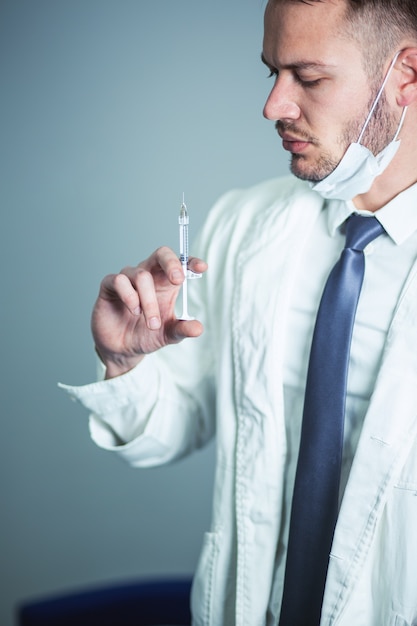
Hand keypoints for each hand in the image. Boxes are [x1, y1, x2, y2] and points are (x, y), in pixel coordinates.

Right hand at [91, 246, 207, 377]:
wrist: (122, 350)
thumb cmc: (146, 335)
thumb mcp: (169, 335)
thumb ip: (182, 329)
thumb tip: (198, 328)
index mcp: (166, 283)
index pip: (180, 264)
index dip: (191, 262)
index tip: (201, 268)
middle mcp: (149, 276)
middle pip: (161, 254)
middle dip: (171, 263)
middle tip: (178, 280)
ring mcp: (129, 279)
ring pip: (141, 275)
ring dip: (148, 300)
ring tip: (151, 322)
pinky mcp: (109, 285)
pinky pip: (119, 280)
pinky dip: (129, 296)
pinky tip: (133, 311)